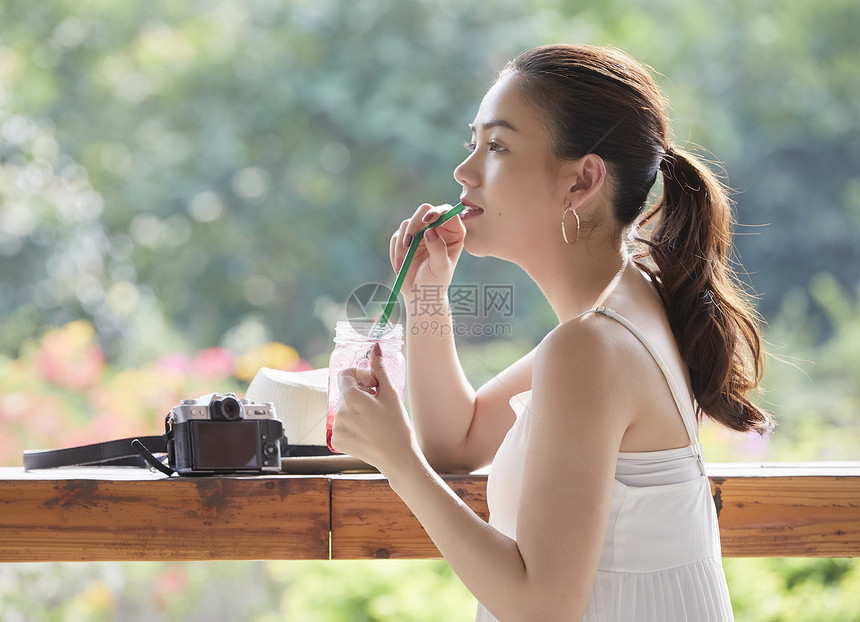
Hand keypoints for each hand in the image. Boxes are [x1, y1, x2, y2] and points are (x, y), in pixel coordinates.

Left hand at [331, 342, 418, 473]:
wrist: (397, 458)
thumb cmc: (397, 425)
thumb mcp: (390, 393)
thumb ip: (379, 369)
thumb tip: (375, 347)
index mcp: (351, 398)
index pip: (345, 374)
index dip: (360, 376)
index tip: (374, 385)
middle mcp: (339, 412)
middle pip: (345, 391)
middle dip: (360, 391)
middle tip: (378, 401)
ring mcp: (336, 428)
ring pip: (343, 407)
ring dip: (356, 407)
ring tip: (374, 417)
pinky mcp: (336, 440)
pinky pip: (341, 423)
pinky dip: (352, 423)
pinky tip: (367, 429)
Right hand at [389, 203, 465, 299]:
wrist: (419, 294)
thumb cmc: (436, 282)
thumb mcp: (441, 267)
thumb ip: (438, 248)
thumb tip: (430, 230)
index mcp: (453, 232)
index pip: (446, 212)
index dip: (437, 212)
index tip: (427, 220)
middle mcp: (437, 228)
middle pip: (425, 210)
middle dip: (415, 224)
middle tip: (408, 242)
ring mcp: (420, 232)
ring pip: (407, 224)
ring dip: (403, 244)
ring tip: (404, 263)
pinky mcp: (405, 238)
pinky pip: (396, 237)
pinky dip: (396, 251)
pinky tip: (401, 265)